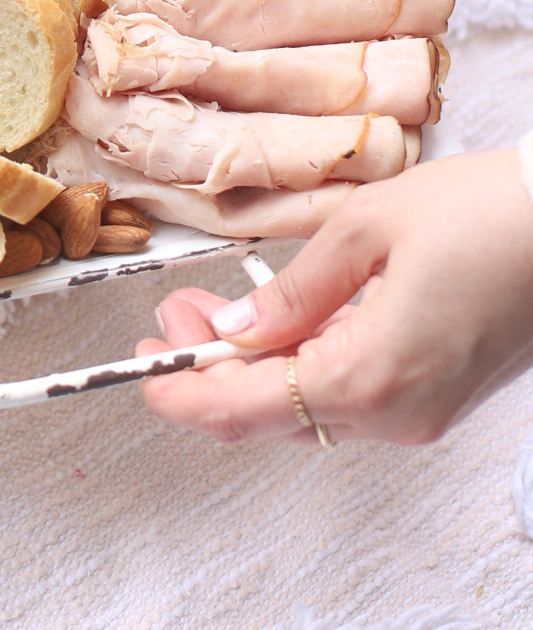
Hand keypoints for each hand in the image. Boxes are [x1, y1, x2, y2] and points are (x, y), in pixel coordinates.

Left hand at [136, 151, 532, 444]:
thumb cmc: (489, 214)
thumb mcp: (367, 229)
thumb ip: (292, 290)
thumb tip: (232, 331)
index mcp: (370, 375)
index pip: (246, 409)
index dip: (182, 394)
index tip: (139, 370)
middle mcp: (399, 413)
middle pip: (274, 416)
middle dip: (210, 372)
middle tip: (170, 318)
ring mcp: (425, 411)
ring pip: (311, 410)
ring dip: (256, 368)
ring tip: (213, 310)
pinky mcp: (443, 395)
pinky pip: (353, 395)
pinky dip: (306, 366)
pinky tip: (283, 322)